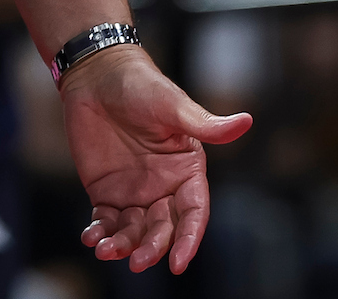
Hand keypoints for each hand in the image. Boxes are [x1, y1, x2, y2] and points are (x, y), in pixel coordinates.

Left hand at [61, 43, 251, 273]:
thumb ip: (205, 125)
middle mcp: (164, 185)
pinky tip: (91, 238)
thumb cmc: (141, 85)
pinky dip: (99, 235)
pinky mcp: (106, 192)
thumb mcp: (172, 106)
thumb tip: (246, 122)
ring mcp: (135, 192)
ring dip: (123, 246)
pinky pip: (106, 223)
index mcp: (187, 168)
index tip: (178, 262)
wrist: (96, 74)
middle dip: (153, 248)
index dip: (189, 238)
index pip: (194, 211)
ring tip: (107, 250)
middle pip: (164, 229)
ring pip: (134, 232)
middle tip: (137, 261)